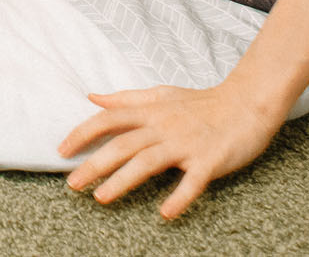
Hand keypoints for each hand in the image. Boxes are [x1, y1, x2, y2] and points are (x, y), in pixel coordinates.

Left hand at [59, 81, 284, 217]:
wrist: (247, 104)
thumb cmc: (202, 103)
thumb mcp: (161, 94)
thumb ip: (127, 99)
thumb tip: (93, 98)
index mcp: (150, 112)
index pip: (108, 120)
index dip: (82, 133)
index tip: (62, 150)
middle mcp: (163, 127)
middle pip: (122, 144)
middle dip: (94, 164)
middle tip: (72, 184)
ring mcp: (185, 144)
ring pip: (148, 161)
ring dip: (123, 180)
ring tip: (101, 197)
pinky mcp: (209, 160)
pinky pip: (192, 181)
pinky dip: (179, 196)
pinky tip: (164, 213)